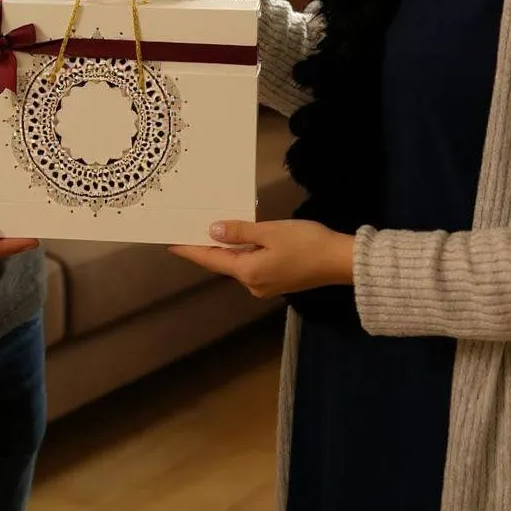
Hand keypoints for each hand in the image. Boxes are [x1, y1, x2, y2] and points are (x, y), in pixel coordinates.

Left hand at [169, 219, 354, 298]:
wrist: (340, 261)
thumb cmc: (305, 243)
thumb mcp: (270, 232)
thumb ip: (240, 232)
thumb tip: (213, 231)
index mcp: (247, 272)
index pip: (210, 259)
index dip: (190, 250)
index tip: (171, 243)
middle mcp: (252, 283)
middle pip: (224, 262)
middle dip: (209, 245)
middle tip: (191, 226)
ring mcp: (266, 284)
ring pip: (239, 263)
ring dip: (229, 247)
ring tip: (214, 226)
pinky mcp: (278, 280)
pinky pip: (253, 264)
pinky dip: (245, 251)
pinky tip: (243, 236)